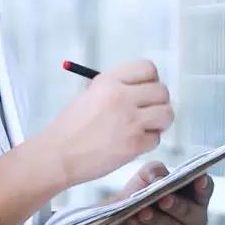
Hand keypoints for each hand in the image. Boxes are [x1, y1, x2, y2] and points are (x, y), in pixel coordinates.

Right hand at [38, 61, 173, 186]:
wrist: (57, 155)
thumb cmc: (70, 128)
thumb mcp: (90, 95)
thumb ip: (116, 88)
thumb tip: (142, 89)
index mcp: (109, 81)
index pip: (148, 68)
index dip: (151, 80)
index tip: (147, 89)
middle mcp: (121, 97)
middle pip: (162, 91)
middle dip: (158, 102)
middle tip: (148, 111)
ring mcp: (130, 121)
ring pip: (166, 114)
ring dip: (159, 122)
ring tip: (146, 127)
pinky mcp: (134, 144)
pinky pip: (156, 139)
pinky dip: (148, 142)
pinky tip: (133, 143)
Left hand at [107, 161, 213, 224]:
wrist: (125, 215)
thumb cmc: (146, 190)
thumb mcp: (149, 174)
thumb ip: (155, 170)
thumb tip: (158, 180)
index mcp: (196, 196)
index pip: (205, 191)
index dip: (204, 186)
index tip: (200, 179)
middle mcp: (194, 218)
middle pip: (189, 213)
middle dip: (176, 206)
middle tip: (164, 199)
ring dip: (156, 220)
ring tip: (142, 211)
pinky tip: (133, 221)